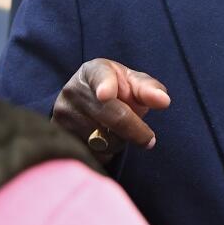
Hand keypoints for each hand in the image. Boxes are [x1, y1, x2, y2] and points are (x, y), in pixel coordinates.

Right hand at [52, 58, 170, 164]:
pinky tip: (102, 141)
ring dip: (118, 141)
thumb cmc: (116, 90)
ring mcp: (62, 115)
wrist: (85, 104)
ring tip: (115, 131)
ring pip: (103, 139)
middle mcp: (73, 91)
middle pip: (111, 116)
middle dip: (135, 130)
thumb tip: (163, 100)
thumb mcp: (132, 83)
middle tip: (149, 139)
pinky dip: (104, 152)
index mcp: (93, 71)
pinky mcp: (60, 137)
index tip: (106, 94)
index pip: (100, 77)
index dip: (105, 86)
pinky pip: (91, 153)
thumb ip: (149, 89)